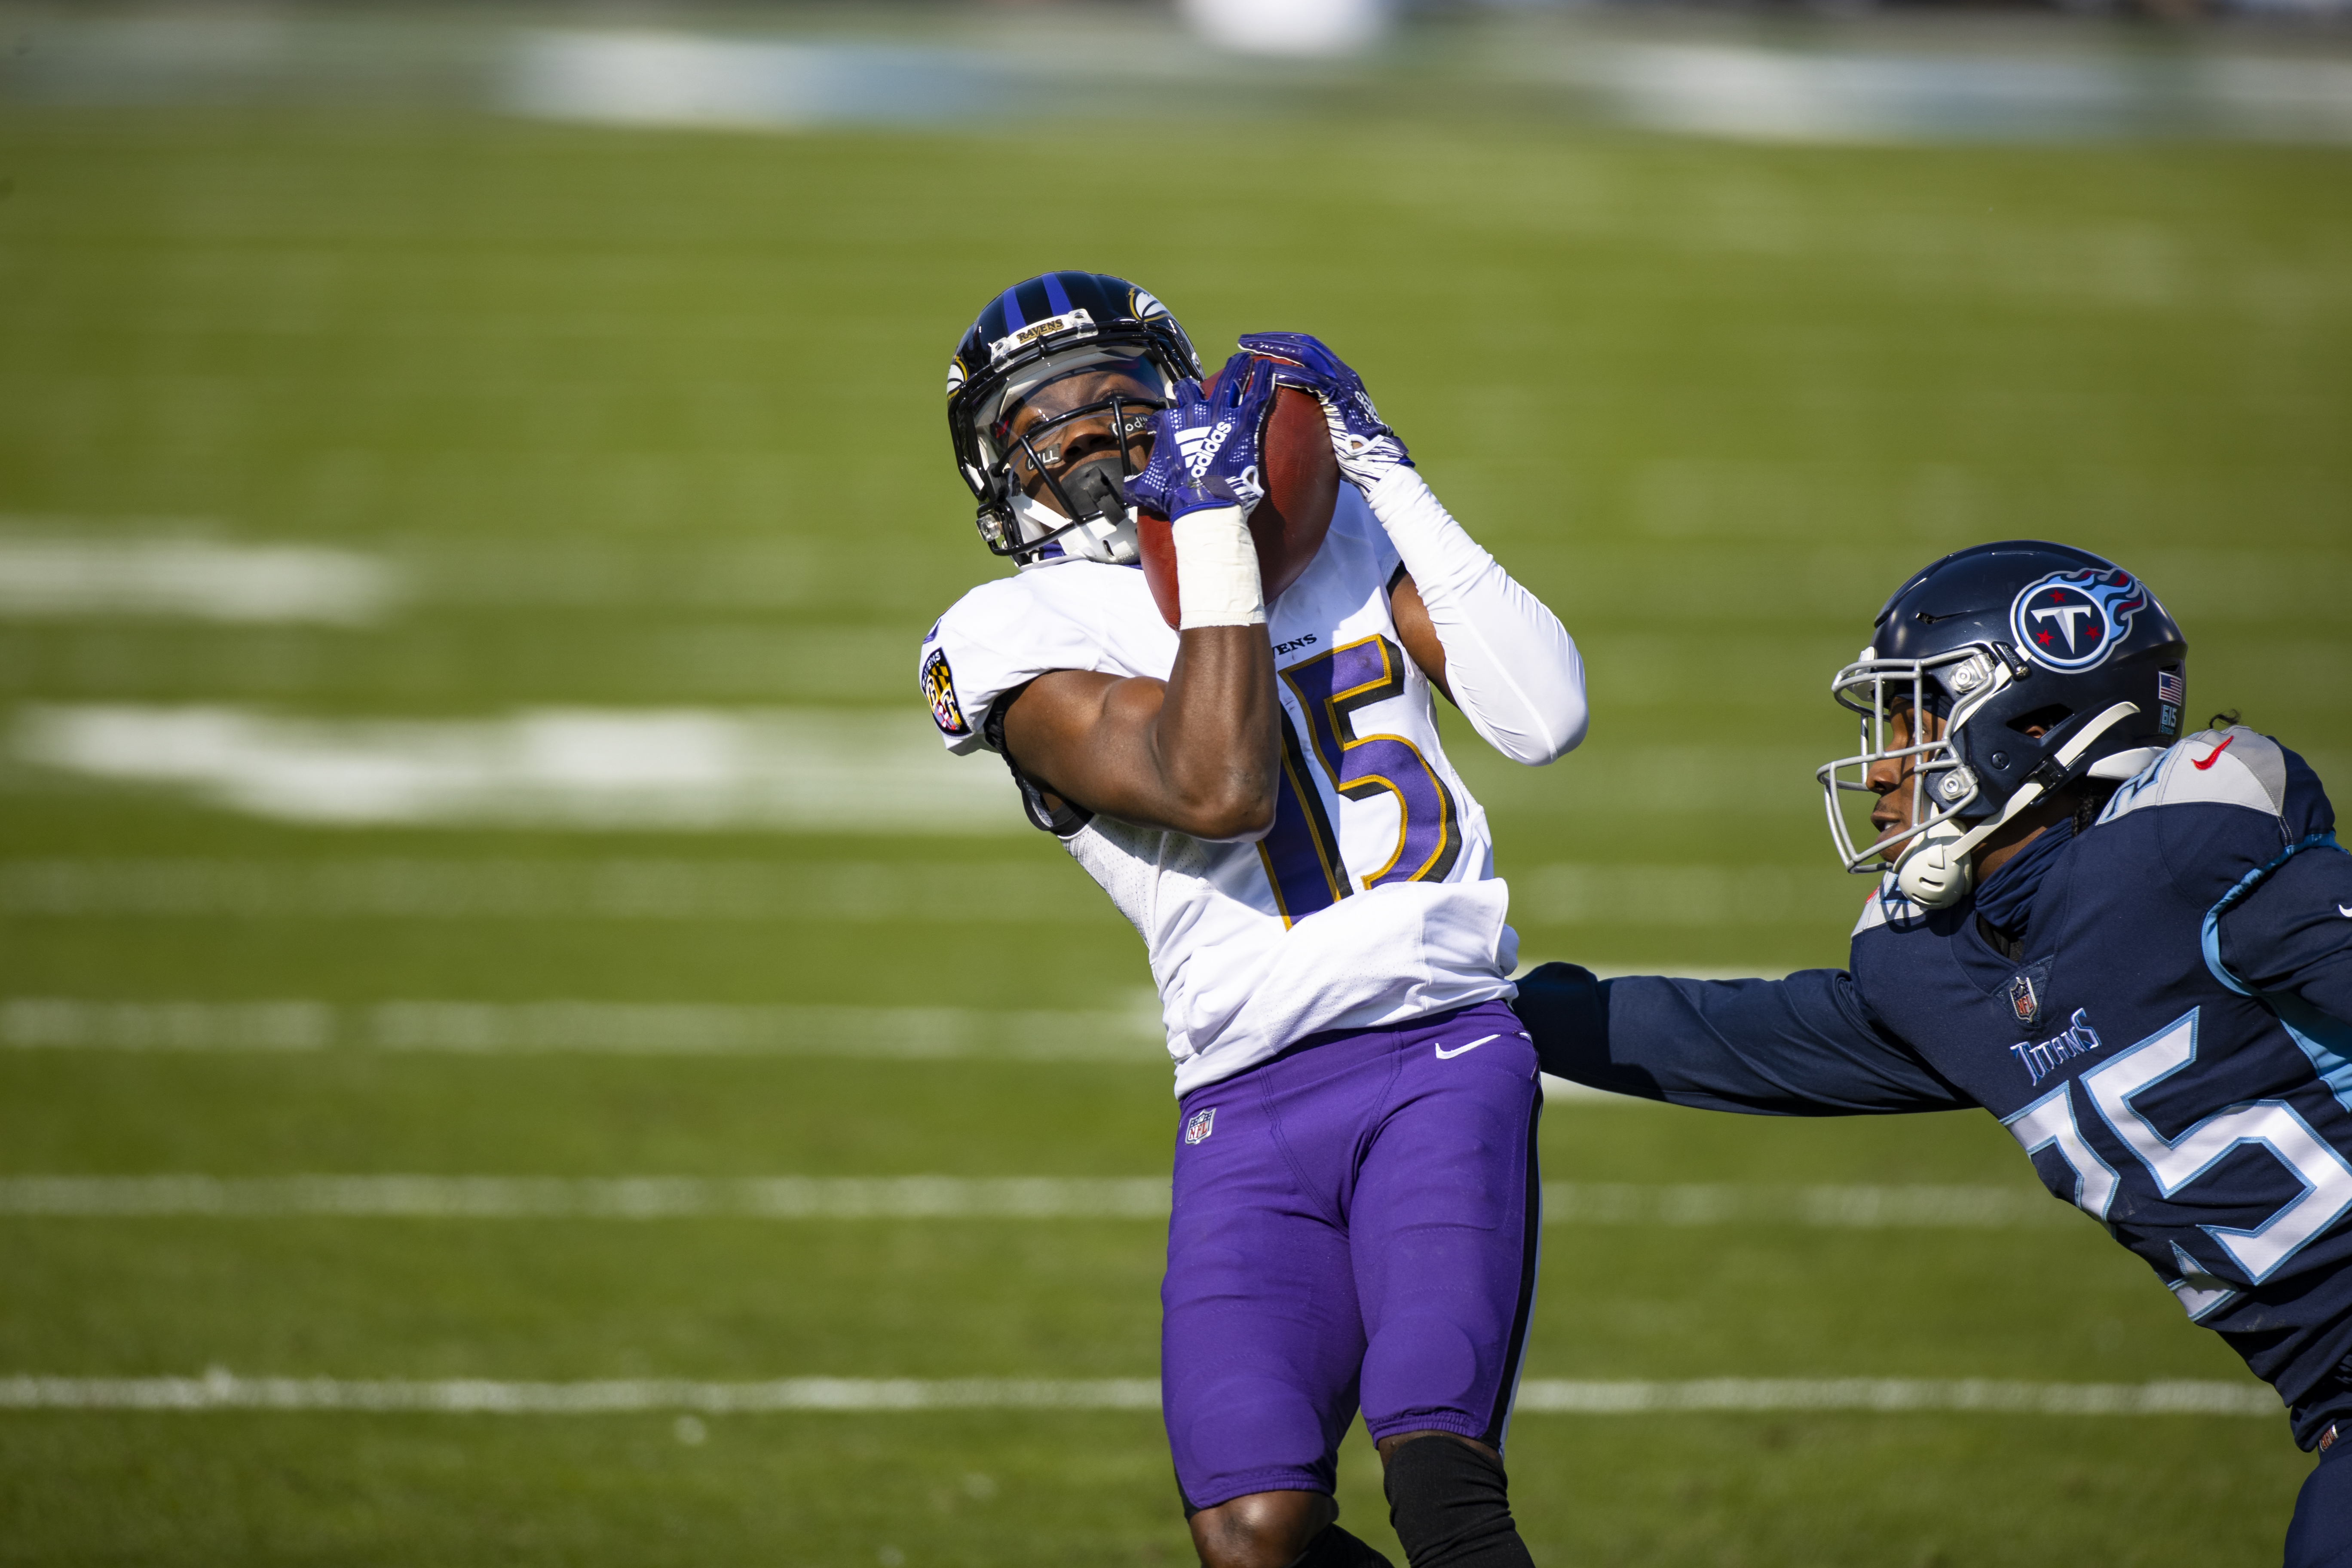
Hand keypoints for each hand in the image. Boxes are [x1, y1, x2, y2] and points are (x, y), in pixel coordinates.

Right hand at [1124, 356, 1274, 521]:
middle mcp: (1193, 413)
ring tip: (1244, 359)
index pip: (1166, 412)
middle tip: (1201, 382)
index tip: (1169, 419)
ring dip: (1236, 368)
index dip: (1167, 415)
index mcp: (1171, 425)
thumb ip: (1137, 483)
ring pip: (1228, 381)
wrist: (1203, 502)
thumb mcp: (1148, 488)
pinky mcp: (1243, 422)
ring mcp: (1220, 414)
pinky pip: (1255, 394)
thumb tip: (1128, 487)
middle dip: (1194, 384)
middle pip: (1192, 389)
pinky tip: (1267, 367)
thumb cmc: (1177, 496)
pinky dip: (1262, 379)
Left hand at [1237, 331, 1410, 489]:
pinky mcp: (1341, 398)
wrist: (1374, 463)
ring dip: (1276, 349)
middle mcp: (1343, 373)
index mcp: (1339, 376)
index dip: (1282, 342)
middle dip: (1273, 339)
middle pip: (1304, 344)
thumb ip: (1311, 414)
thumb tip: (1284, 420)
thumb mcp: (1326, 426)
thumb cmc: (1350, 452)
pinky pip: (1313, 380)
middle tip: (1246, 340)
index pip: (1308, 348)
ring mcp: (1344, 383)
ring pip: (1307, 355)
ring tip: (1251, 350)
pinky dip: (1292, 374)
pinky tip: (1271, 373)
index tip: (1257, 343)